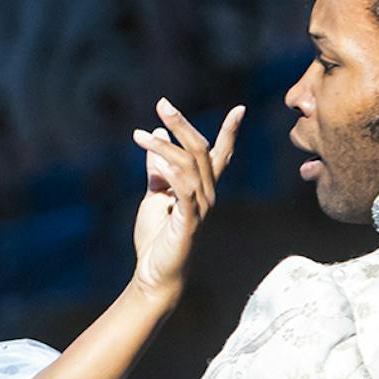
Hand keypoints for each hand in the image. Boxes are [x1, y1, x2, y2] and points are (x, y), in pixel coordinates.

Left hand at [130, 98, 243, 301]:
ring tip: (139, 136)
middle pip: (201, 151)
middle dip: (182, 124)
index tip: (240, 109)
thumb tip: (156, 134)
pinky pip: (185, 192)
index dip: (230, 132)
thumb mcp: (154, 195)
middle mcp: (207, 195)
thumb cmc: (157, 238)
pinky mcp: (188, 222)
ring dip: (164, 148)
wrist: (154, 274)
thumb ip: (157, 168)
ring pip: (189, 166)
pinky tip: (159, 162)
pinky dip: (173, 173)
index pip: (219, 155)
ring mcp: (200, 209)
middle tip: (162, 104)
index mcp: (201, 188)